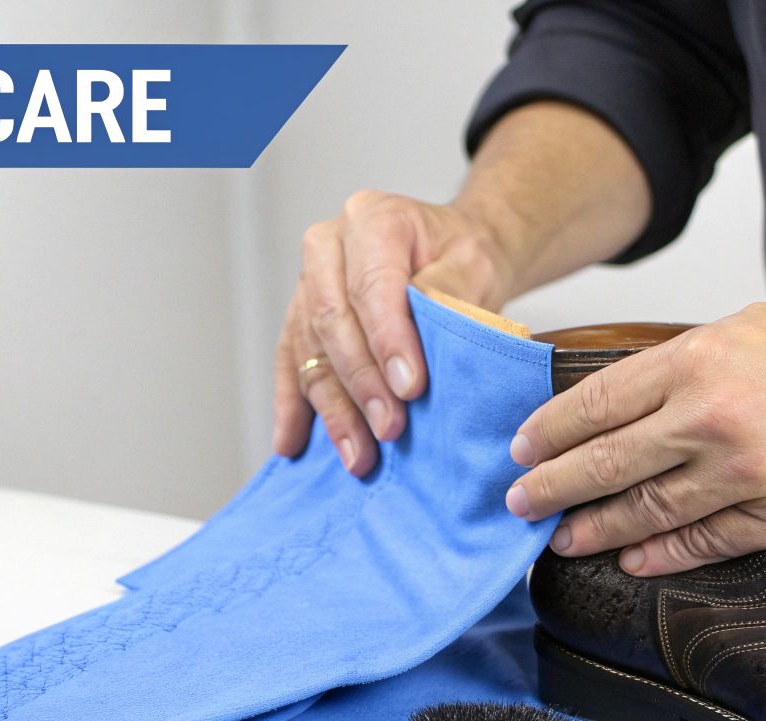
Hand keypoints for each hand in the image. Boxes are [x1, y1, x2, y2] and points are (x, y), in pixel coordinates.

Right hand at [272, 190, 516, 474]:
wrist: (454, 254)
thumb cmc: (464, 257)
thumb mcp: (476, 265)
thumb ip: (449, 294)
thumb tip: (415, 345)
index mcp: (372, 219)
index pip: (370, 285)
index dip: (387, 341)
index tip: (410, 389)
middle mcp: (328, 247)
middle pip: (332, 321)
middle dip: (361, 384)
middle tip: (389, 429)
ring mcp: (308, 283)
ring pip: (310, 351)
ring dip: (333, 409)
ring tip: (358, 456)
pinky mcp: (300, 318)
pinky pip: (289, 365)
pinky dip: (293, 408)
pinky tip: (291, 444)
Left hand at [504, 295, 765, 574]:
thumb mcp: (757, 327)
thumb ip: (688, 364)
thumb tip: (626, 400)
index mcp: (703, 357)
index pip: (598, 402)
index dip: (550, 432)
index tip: (521, 449)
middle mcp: (716, 414)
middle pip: (607, 462)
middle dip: (552, 487)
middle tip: (518, 504)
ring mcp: (751, 470)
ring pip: (648, 509)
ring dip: (596, 528)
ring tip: (562, 537)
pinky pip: (707, 541)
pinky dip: (662, 552)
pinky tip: (632, 556)